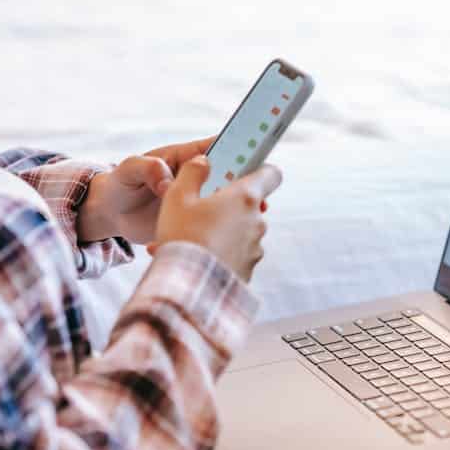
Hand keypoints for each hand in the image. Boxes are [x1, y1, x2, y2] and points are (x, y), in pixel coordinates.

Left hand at [78, 136, 266, 243]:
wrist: (111, 214)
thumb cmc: (120, 183)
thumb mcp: (129, 170)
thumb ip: (147, 167)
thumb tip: (167, 182)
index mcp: (185, 158)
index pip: (217, 147)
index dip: (239, 147)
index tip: (257, 154)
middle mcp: (196, 178)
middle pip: (230, 176)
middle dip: (246, 186)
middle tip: (258, 200)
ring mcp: (197, 201)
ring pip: (226, 203)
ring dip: (239, 212)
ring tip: (249, 223)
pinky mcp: (193, 222)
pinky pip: (212, 225)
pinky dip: (220, 233)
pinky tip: (224, 242)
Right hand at [150, 156, 281, 281]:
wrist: (188, 287)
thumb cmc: (183, 236)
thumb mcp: (178, 196)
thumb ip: (193, 172)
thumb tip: (204, 161)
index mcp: (245, 197)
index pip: (271, 173)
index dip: (259, 169)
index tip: (244, 172)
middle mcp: (257, 222)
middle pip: (248, 205)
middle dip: (225, 207)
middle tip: (197, 213)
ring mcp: (255, 249)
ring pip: (238, 233)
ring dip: (218, 233)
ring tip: (186, 241)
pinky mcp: (248, 270)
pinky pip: (234, 256)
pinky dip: (218, 255)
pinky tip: (192, 259)